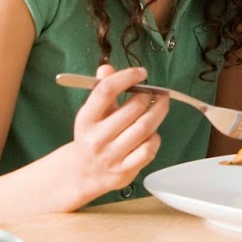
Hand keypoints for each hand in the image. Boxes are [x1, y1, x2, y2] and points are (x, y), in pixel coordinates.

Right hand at [64, 64, 169, 201]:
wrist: (81, 173)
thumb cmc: (91, 137)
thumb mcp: (91, 114)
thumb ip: (101, 91)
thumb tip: (107, 68)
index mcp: (86, 119)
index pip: (106, 91)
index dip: (127, 77)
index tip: (141, 73)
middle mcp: (97, 138)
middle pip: (133, 109)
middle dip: (149, 96)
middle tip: (156, 92)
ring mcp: (111, 155)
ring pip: (144, 128)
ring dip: (158, 113)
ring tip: (160, 105)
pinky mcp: (124, 170)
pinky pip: (148, 149)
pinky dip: (155, 138)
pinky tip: (153, 133)